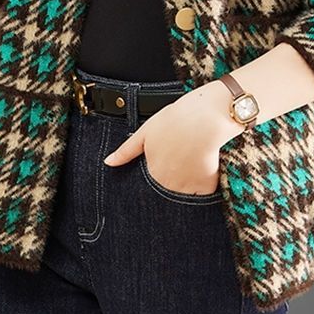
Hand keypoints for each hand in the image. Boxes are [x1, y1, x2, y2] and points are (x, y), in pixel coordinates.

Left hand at [103, 81, 238, 195]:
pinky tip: (204, 167)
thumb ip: (126, 151)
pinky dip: (203, 185)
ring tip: (192, 162)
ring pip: (183, 194)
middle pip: (167, 190)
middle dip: (171, 180)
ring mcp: (187, 187)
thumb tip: (108, 163)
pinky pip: (202, 194)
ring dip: (186, 184)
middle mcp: (167, 184)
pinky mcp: (205, 187)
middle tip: (181, 160)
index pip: (151, 184)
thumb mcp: (145, 132)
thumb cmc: (176, 120)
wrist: (205, 118)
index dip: (159, 172)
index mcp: (152, 171)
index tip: (167, 162)